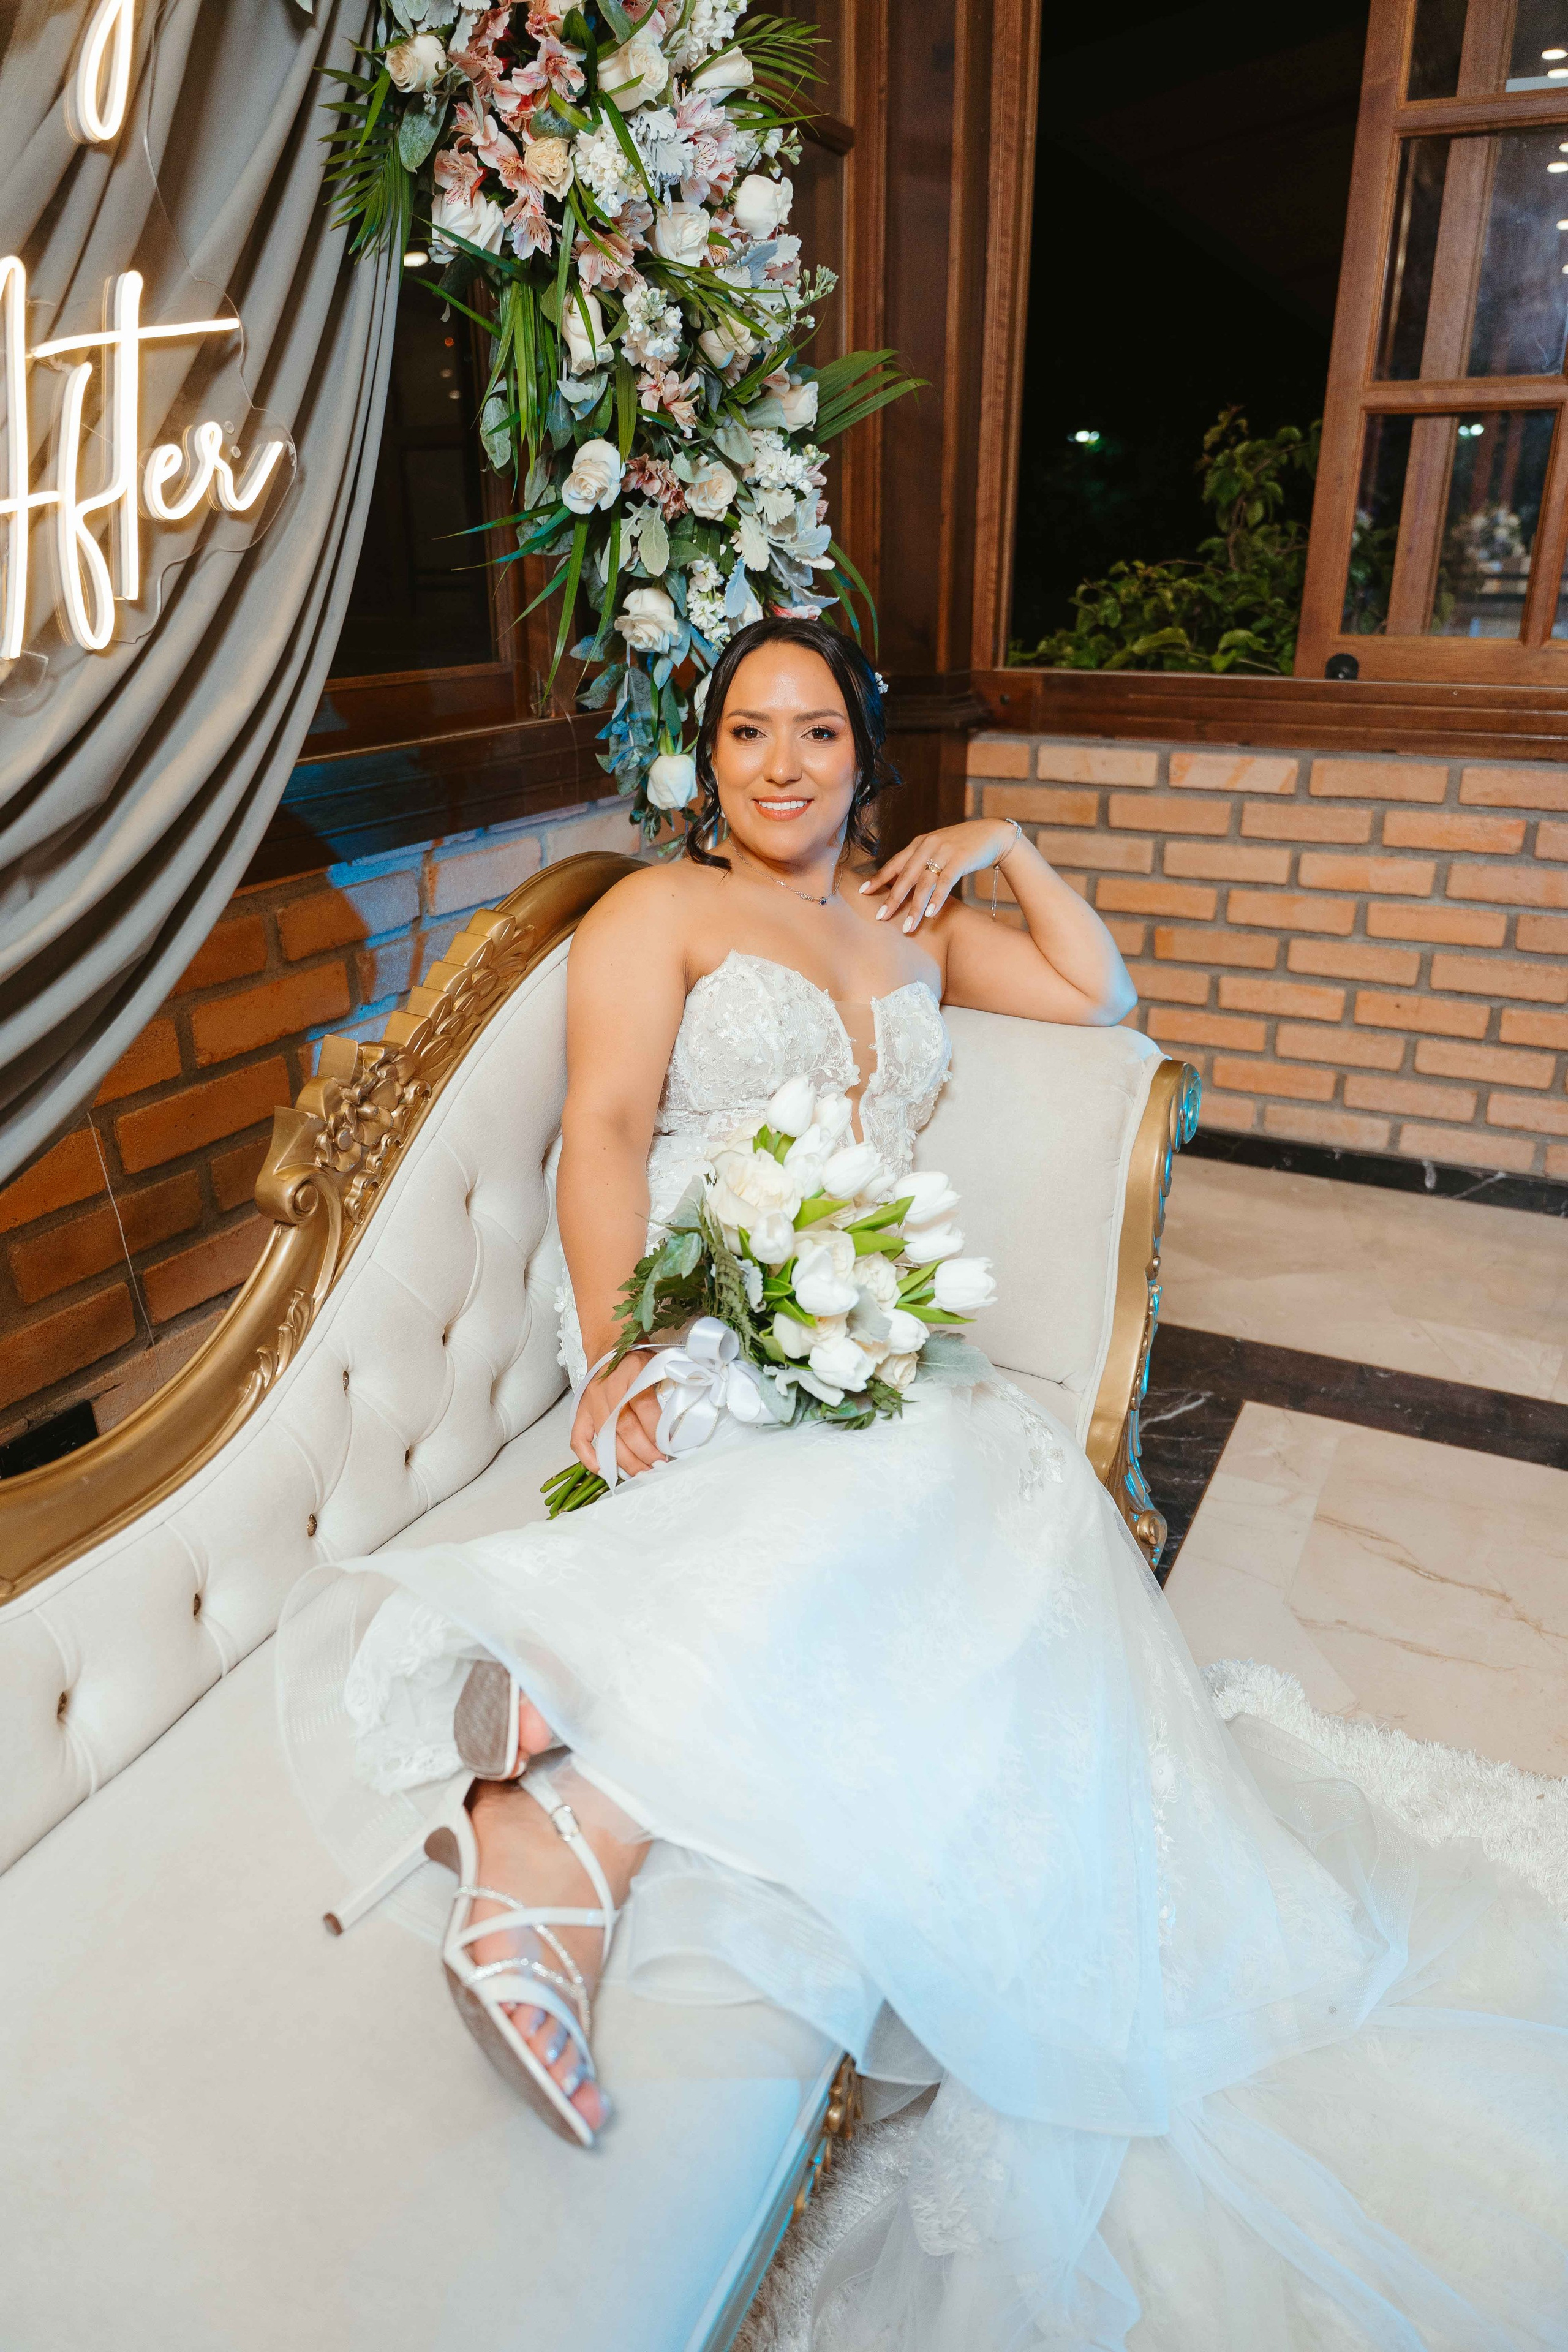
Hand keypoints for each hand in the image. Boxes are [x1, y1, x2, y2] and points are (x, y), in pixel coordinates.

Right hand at [571, 1349, 667, 1478]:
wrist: (609, 1347)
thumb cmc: (638, 1361)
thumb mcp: (658, 1365)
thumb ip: (669, 1387)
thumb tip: (682, 1424)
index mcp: (632, 1372)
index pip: (644, 1406)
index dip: (655, 1431)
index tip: (668, 1449)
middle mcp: (608, 1387)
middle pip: (624, 1426)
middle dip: (643, 1452)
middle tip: (657, 1467)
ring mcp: (591, 1400)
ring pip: (606, 1436)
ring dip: (624, 1460)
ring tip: (640, 1474)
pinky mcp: (581, 1410)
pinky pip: (578, 1438)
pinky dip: (588, 1457)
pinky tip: (604, 1470)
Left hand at [858, 819, 1018, 931]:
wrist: (992, 834)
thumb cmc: (962, 846)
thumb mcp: (937, 849)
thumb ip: (920, 862)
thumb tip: (902, 884)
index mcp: (919, 843)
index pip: (894, 863)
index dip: (878, 878)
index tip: (862, 892)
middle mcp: (928, 845)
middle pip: (905, 876)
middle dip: (892, 899)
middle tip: (881, 918)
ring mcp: (944, 851)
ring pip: (924, 883)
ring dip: (915, 907)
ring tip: (908, 927)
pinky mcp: (961, 858)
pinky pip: (946, 881)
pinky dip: (938, 898)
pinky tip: (931, 914)